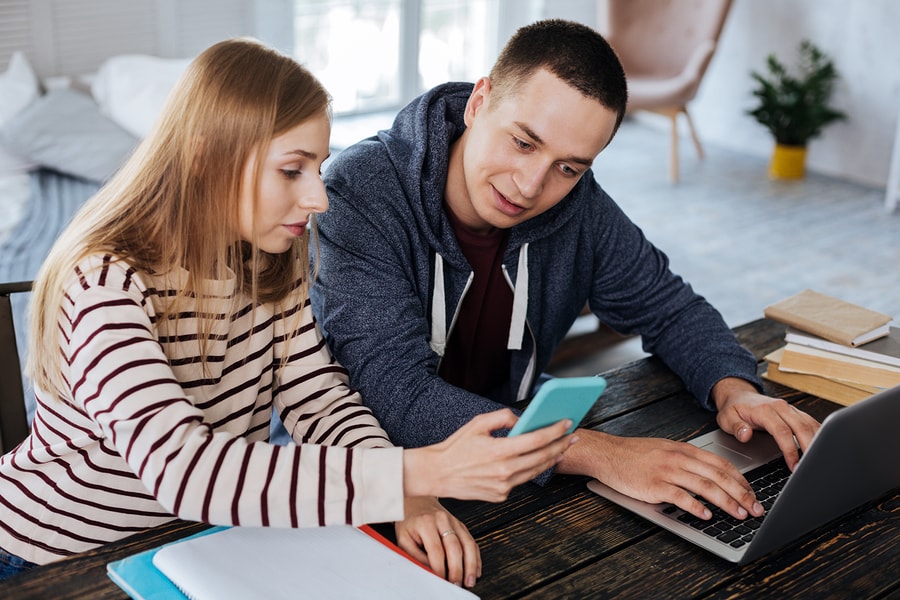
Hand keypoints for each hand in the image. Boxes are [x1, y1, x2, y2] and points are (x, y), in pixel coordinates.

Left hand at [394, 497, 480, 587]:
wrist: (416, 501)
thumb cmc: (409, 521)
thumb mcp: (403, 538)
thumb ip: (415, 555)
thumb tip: (429, 570)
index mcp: (426, 523)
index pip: (436, 550)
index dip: (440, 568)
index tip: (440, 580)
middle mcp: (442, 520)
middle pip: (454, 547)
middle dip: (457, 569)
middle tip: (456, 584)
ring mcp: (453, 521)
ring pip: (467, 544)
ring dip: (471, 565)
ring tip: (470, 580)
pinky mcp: (460, 524)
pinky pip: (471, 541)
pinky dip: (475, 557)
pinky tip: (476, 569)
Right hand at [403, 408, 576, 501]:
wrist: (437, 474)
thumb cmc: (455, 447)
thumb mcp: (477, 423)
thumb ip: (503, 417)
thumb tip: (522, 419)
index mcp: (499, 450)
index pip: (536, 439)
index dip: (555, 430)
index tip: (567, 423)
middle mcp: (504, 470)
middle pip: (542, 457)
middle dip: (561, 445)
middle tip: (572, 436)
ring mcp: (504, 486)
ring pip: (536, 471)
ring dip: (551, 459)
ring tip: (561, 448)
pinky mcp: (500, 495)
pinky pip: (521, 481)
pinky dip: (531, 470)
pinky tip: (538, 461)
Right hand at [561, 430, 762, 520]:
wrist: (608, 453)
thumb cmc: (634, 454)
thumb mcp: (665, 449)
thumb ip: (688, 461)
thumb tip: (711, 476)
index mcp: (684, 449)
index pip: (721, 464)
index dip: (741, 480)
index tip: (752, 493)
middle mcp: (679, 458)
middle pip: (718, 476)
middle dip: (741, 494)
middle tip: (754, 508)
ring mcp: (667, 471)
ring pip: (705, 486)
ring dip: (726, 502)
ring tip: (738, 514)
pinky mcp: (655, 485)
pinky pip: (681, 497)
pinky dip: (697, 507)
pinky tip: (707, 515)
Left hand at [712, 377, 819, 470]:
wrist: (739, 395)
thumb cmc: (734, 408)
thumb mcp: (726, 418)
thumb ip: (736, 428)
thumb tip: (745, 435)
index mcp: (764, 410)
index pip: (782, 431)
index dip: (790, 450)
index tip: (794, 466)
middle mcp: (780, 407)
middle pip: (802, 428)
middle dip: (809, 449)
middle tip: (810, 469)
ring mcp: (790, 409)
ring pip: (810, 424)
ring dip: (817, 442)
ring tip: (819, 462)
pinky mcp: (795, 412)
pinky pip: (811, 422)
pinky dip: (819, 435)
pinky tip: (822, 447)